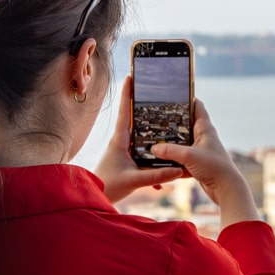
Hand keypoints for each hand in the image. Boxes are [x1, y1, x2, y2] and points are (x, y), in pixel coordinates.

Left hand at [93, 76, 183, 203]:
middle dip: (145, 108)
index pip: (125, 112)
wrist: (95, 198)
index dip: (128, 93)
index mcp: (120, 140)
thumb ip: (156, 175)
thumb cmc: (108, 186)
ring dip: (154, 138)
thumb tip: (178, 169)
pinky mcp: (128, 162)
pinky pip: (145, 156)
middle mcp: (122, 142)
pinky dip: (155, 164)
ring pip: (142, 139)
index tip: (132, 76)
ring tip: (169, 133)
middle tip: (156, 94)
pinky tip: (164, 177)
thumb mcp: (134, 180)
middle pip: (135, 120)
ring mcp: (124, 152)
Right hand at [151, 100, 259, 226]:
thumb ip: (170, 151)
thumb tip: (153, 148)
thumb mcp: (189, 156)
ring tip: (154, 138)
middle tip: (155, 117)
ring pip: (182, 143)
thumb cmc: (214, 168)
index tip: (172, 93)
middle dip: (172, 122)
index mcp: (205, 129)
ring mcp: (201, 151)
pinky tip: (160, 160)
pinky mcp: (198, 164)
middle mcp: (204, 137)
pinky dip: (172, 159)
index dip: (186, 98)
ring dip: (170, 143)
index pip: (197, 107)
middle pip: (186, 124)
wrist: (226, 189)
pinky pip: (182, 158)